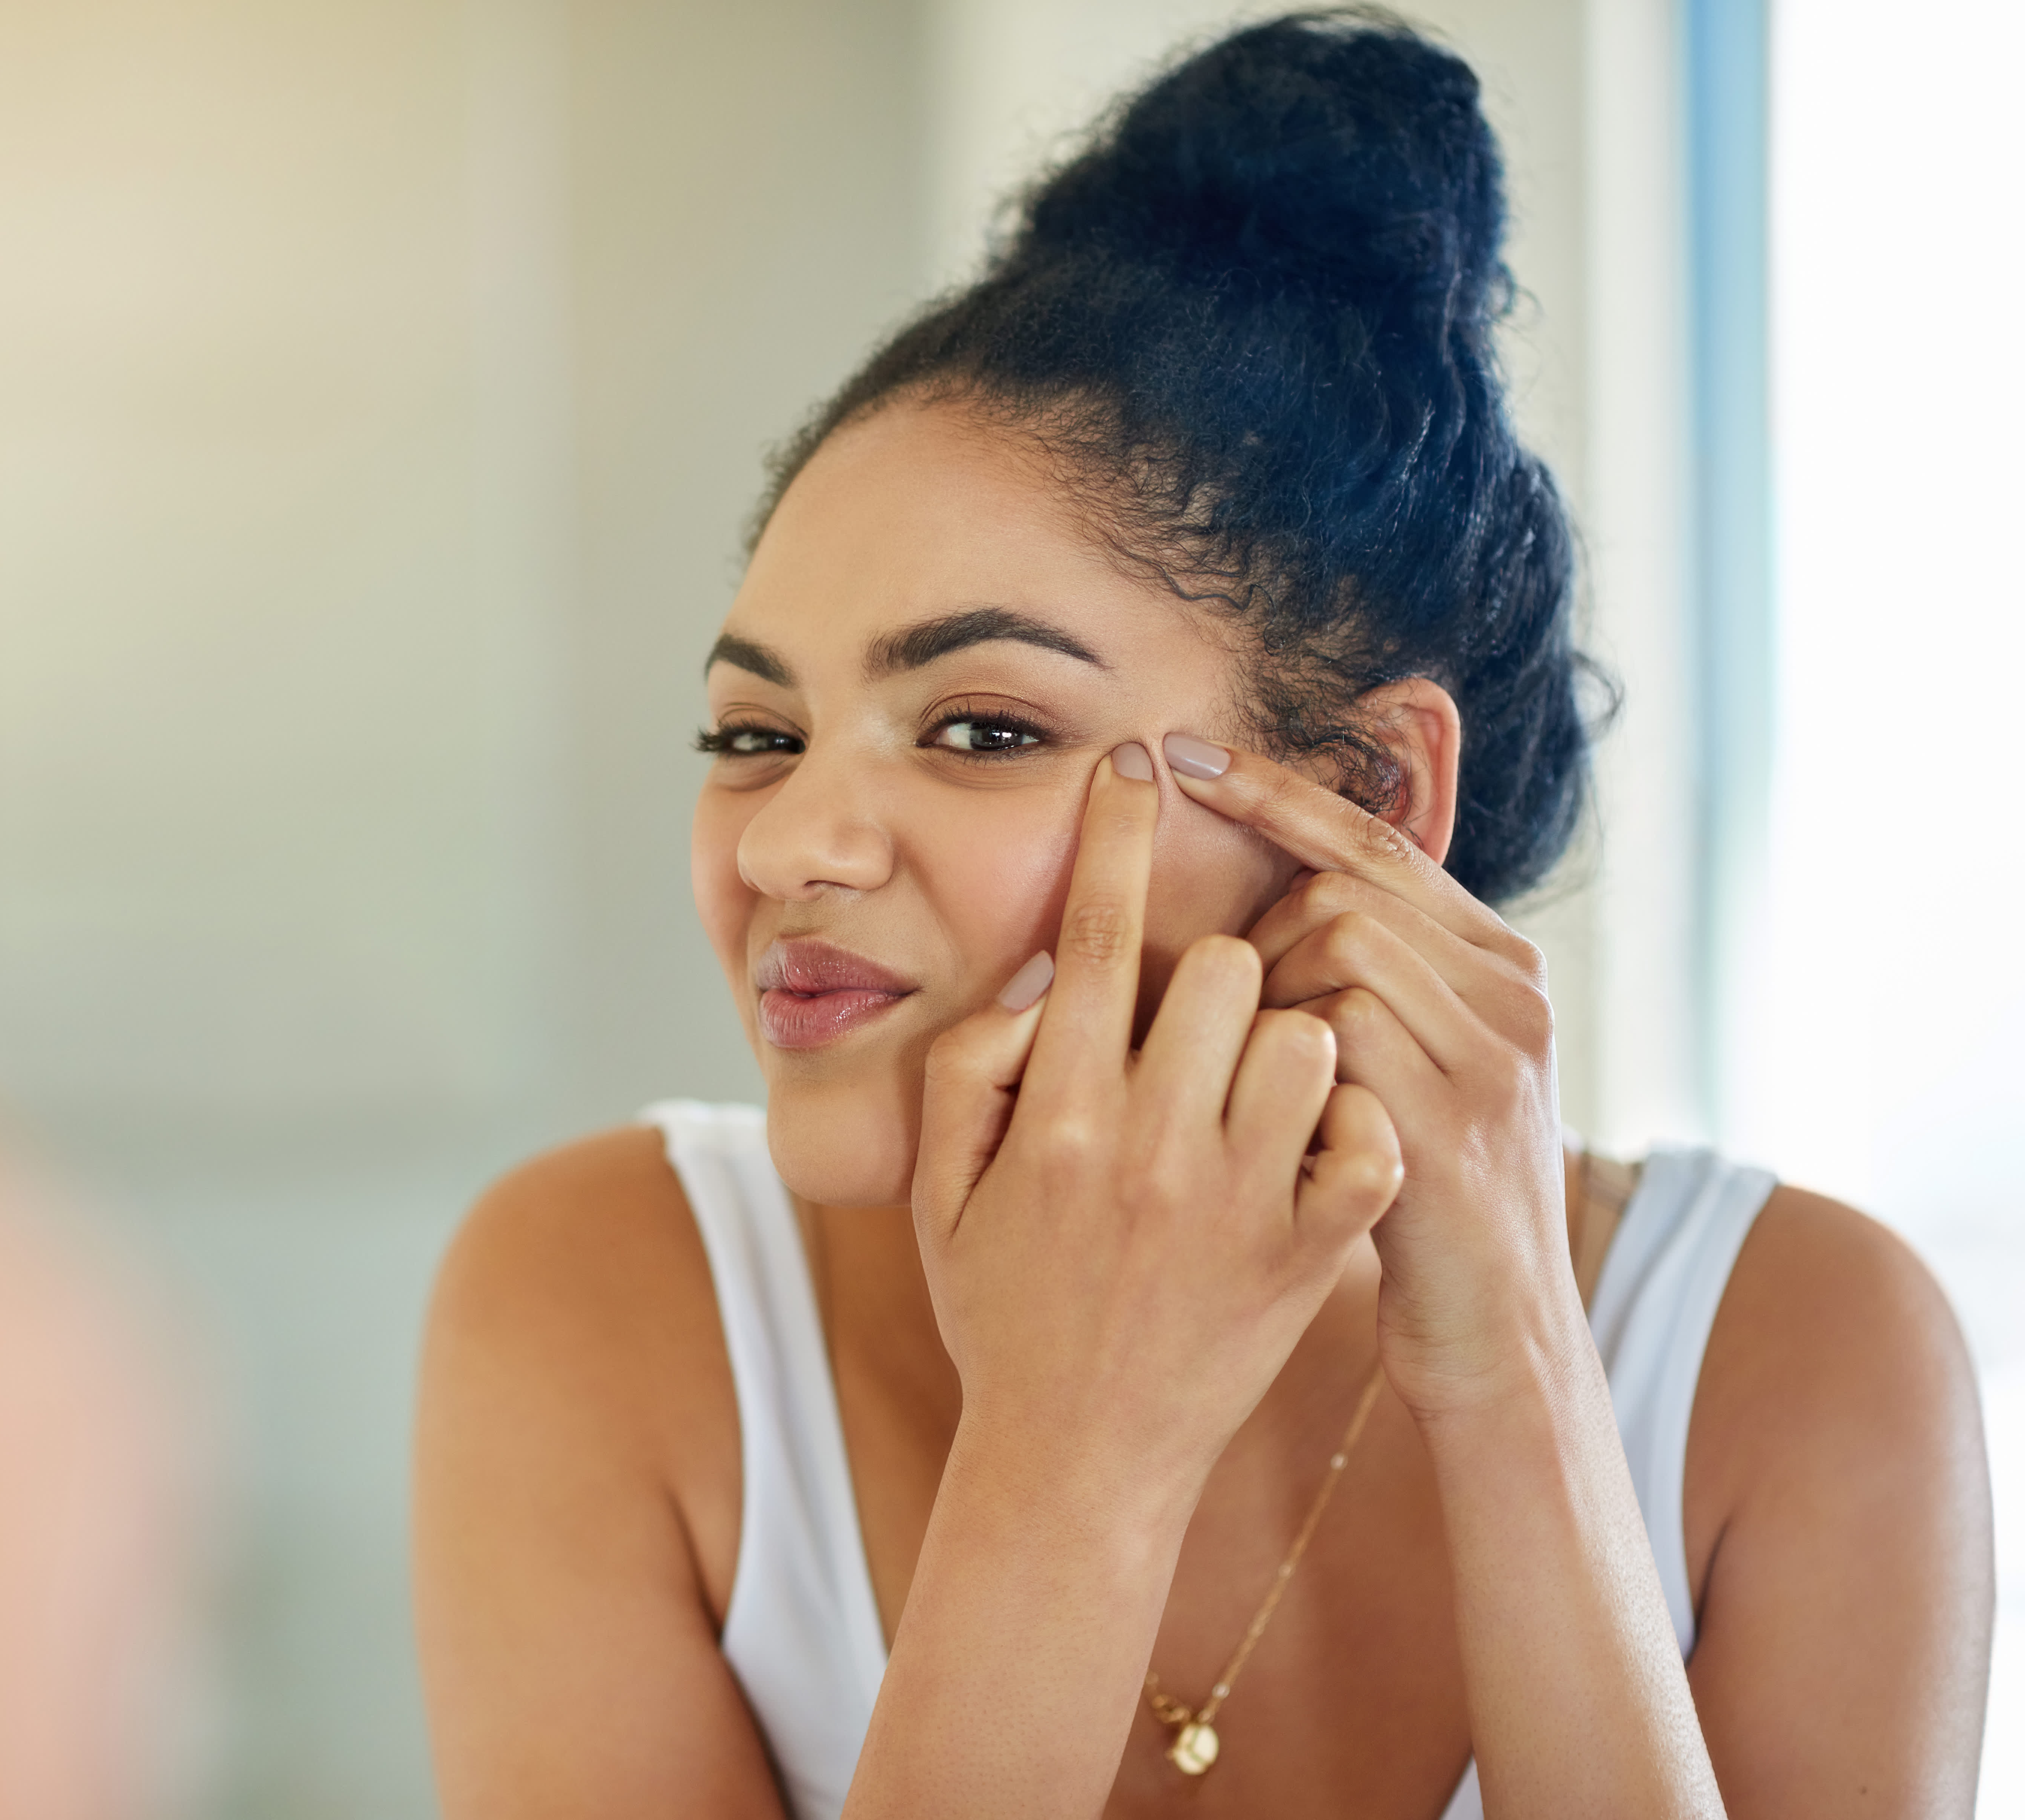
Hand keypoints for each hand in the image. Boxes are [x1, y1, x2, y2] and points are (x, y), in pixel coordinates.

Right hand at [908, 747, 1404, 1490]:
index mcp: (1057, 1119)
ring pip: (1305, 1038)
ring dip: (1285, 1038)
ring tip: (1253, 1084)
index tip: (1138, 769)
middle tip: (1197, 1012)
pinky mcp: (1307, 1255)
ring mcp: (1239, 1202)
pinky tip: (1313, 1146)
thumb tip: (1034, 988)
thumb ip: (968, 1074)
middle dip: (1216, 965)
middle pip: (1224, 969)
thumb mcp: (938, 1195)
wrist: (1076, 1461)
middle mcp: (1151, 1148)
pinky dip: (1354, 1127)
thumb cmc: (1001, 1313)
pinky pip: (1365, 1140)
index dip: (1119, 837)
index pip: (1100, 938)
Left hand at [1162, 734, 1579, 1420]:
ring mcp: (1489, 1060)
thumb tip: (1278, 900)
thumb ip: (1377, 983)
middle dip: (1259, 942)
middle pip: (1340, 895)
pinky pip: (1331, 1040)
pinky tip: (1269, 1118)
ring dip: (1264, 1005)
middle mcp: (1512, 996)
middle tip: (1225, 1024)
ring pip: (1333, 954)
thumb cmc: (1421, 1199)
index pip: (1375, 842)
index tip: (1181, 756)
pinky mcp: (1446, 1127)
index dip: (1277, 793)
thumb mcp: (1419, 1069)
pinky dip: (1280, 1067)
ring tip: (1252, 1082)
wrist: (1497, 1340)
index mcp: (1500, 967)